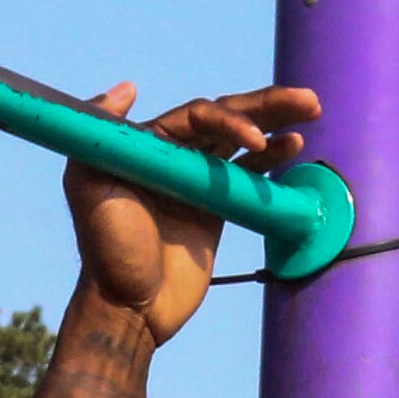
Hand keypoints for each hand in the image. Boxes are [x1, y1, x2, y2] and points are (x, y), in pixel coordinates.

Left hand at [64, 82, 318, 343]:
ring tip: (311, 110)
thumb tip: (126, 89)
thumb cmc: (106, 252)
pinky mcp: (216, 210)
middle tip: (307, 99)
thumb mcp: (87, 188)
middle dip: (266, 106)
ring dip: (276, 124)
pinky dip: (271, 161)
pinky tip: (294, 146)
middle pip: (226, 119)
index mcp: (147, 145)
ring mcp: (197, 183)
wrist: (130, 307)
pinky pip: (247, 177)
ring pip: (242, 143)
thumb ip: (97, 137)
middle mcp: (173, 157)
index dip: (230, 120)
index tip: (253, 141)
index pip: (198, 117)